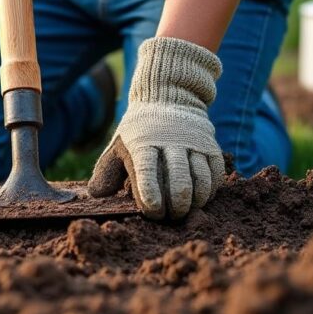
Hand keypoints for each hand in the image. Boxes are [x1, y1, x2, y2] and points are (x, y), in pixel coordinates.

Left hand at [88, 37, 226, 219]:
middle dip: (176, 204)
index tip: (153, 210)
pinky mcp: (210, 146)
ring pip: (201, 177)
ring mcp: (193, 143)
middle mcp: (170, 142)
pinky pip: (216, 172)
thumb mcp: (118, 145)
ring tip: (187, 210)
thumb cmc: (139, 132)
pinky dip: (210, 190)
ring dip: (195, 200)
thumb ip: (106, 171)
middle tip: (171, 216)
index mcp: (143, 143)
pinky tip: (201, 198)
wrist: (168, 97)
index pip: (147, 169)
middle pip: (178, 177)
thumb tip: (96, 194)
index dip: (150, 192)